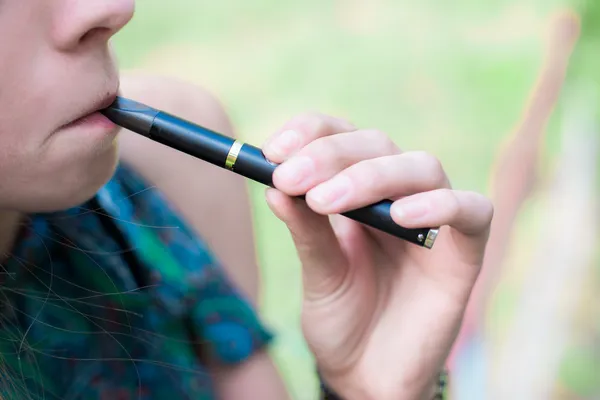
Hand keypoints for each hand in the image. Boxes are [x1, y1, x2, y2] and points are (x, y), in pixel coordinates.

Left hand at [262, 114, 492, 399]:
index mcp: (357, 192)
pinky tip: (400, 217)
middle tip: (291, 178)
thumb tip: (274, 184)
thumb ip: (306, 229)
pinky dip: (440, 205)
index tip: (272, 151)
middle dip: (330, 156)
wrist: (369, 376)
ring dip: (371, 176)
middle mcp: (396, 196)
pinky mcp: (464, 252)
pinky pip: (472, 211)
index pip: (342, 137)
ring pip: (421, 166)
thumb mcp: (318, 273)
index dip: (311, 133)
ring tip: (327, 203)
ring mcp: (434, 220)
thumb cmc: (343, 320)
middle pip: (377, 144)